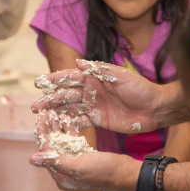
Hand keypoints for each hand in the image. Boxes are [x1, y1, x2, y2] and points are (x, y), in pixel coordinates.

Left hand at [30, 111, 138, 190]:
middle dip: (48, 129)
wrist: (127, 173)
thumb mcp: (78, 166)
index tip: (39, 118)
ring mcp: (76, 163)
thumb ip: (55, 161)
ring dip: (58, 128)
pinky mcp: (85, 156)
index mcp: (61, 177)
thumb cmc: (104, 172)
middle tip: (44, 111)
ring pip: (62, 142)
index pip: (46, 153)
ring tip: (54, 112)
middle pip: (53, 147)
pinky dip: (70, 131)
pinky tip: (67, 117)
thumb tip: (31, 159)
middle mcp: (66, 171)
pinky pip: (74, 142)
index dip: (42, 135)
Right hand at [32, 60, 167, 132]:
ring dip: (55, 111)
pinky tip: (57, 127)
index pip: (70, 77)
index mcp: (95, 78)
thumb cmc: (140, 89)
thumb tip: (78, 63)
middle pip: (66, 94)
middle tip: (34, 105)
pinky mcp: (98, 119)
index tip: (39, 83)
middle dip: (50, 99)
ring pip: (70, 108)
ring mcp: (94, 105)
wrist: (155, 108)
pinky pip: (80, 121)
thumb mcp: (121, 77)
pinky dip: (69, 123)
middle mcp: (91, 90)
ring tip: (41, 116)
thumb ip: (99, 70)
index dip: (54, 80)